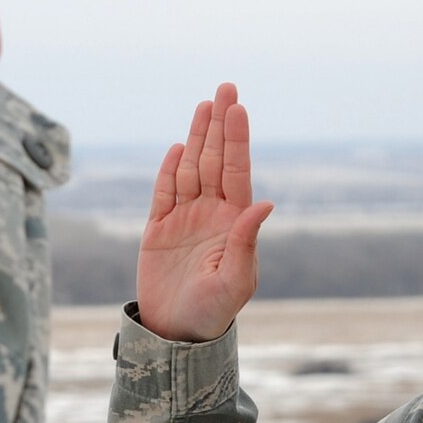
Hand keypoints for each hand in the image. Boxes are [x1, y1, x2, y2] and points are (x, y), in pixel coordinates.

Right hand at [136, 84, 273, 341]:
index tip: (238, 108)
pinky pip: (163, 193)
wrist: (177, 334)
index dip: (237, 140)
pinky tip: (179, 147)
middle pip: (215, 160)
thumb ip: (246, 241)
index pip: (236, 172)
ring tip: (205, 105)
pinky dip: (169, 170)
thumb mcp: (236, 280)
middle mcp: (211, 213)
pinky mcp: (158, 229)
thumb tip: (264, 203)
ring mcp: (184, 219)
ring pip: (190, 169)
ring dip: (197, 137)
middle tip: (225, 88)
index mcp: (234, 222)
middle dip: (220, 125)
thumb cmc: (214, 311)